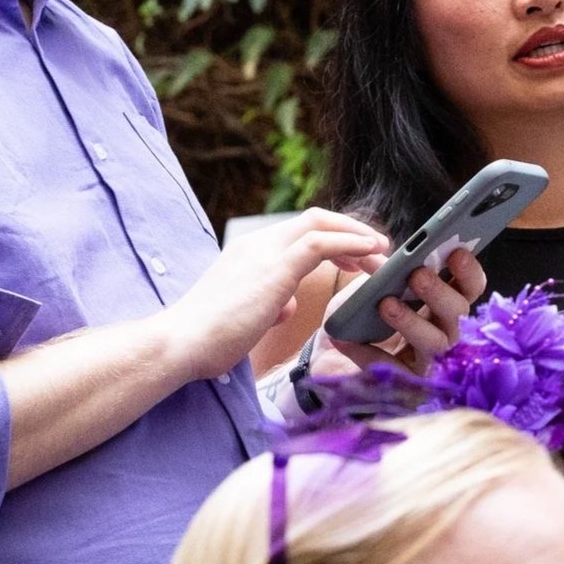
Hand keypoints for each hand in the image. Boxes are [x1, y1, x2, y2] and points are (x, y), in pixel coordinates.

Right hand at [166, 209, 386, 381]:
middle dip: (352, 232)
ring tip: (383, 254)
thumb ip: (269, 304)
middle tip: (378, 252)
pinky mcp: (274, 269)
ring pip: (321, 224)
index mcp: (249, 252)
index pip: (299, 230)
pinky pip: (321, 243)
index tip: (355, 258)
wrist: (180, 344)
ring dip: (358, 237)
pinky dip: (350, 242)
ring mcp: (265, 252)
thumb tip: (286, 305)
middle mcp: (257, 244)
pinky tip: (371, 252)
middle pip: (315, 219)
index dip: (333, 238)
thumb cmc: (208, 339)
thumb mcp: (245, 316)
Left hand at [322, 247, 486, 376]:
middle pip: (458, 313)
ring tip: (386, 303)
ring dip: (411, 321)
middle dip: (439, 292)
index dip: (468, 271)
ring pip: (435, 342)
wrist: (331, 351)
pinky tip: (348, 341)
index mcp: (444, 303)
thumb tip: (389, 259)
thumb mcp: (372, 285)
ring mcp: (430, 359)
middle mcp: (445, 331)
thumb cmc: (362, 314)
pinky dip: (371, 353)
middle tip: (417, 274)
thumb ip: (386, 271)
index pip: (470, 288)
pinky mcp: (408, 383)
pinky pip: (395, 369)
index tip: (456, 251)